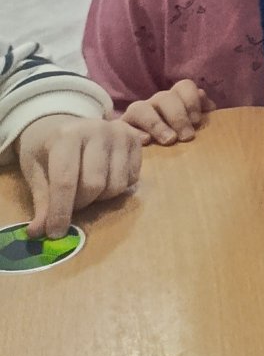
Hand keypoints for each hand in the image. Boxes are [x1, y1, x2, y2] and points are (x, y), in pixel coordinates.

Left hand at [18, 114, 142, 238]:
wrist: (66, 123)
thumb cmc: (48, 149)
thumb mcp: (37, 171)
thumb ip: (42, 201)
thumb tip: (38, 232)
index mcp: (66, 135)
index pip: (66, 180)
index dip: (61, 211)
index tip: (55, 233)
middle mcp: (97, 130)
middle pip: (94, 185)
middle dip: (82, 203)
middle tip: (72, 204)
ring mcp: (120, 134)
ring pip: (117, 185)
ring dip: (101, 198)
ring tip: (88, 190)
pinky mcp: (135, 140)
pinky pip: (132, 179)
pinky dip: (117, 189)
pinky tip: (105, 179)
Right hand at [122, 80, 214, 144]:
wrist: (141, 153)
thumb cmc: (175, 138)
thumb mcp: (190, 126)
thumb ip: (200, 115)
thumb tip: (211, 107)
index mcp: (175, 99)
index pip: (184, 86)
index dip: (192, 100)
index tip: (197, 121)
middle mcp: (155, 103)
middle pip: (164, 97)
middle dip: (178, 116)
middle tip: (187, 137)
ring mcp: (136, 115)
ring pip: (141, 109)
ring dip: (157, 124)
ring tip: (170, 140)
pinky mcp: (121, 129)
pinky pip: (123, 126)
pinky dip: (134, 132)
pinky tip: (146, 142)